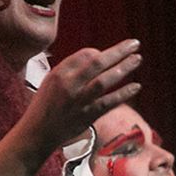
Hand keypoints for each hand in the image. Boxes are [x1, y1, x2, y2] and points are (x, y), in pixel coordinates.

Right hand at [20, 39, 143, 158]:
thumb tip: (97, 57)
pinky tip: (136, 86)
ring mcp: (79, 100)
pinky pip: (109, 102)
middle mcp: (69, 84)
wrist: (38, 132)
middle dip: (118, 51)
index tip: (111, 54)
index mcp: (59, 73)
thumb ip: (72, 69)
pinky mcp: (88, 116)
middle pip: (97, 63)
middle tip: (135, 43)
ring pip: (105, 80)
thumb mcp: (52, 80)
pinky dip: (124, 93)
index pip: (85, 55)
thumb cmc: (46, 104)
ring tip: (137, 59)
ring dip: (124, 68)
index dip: (101, 52)